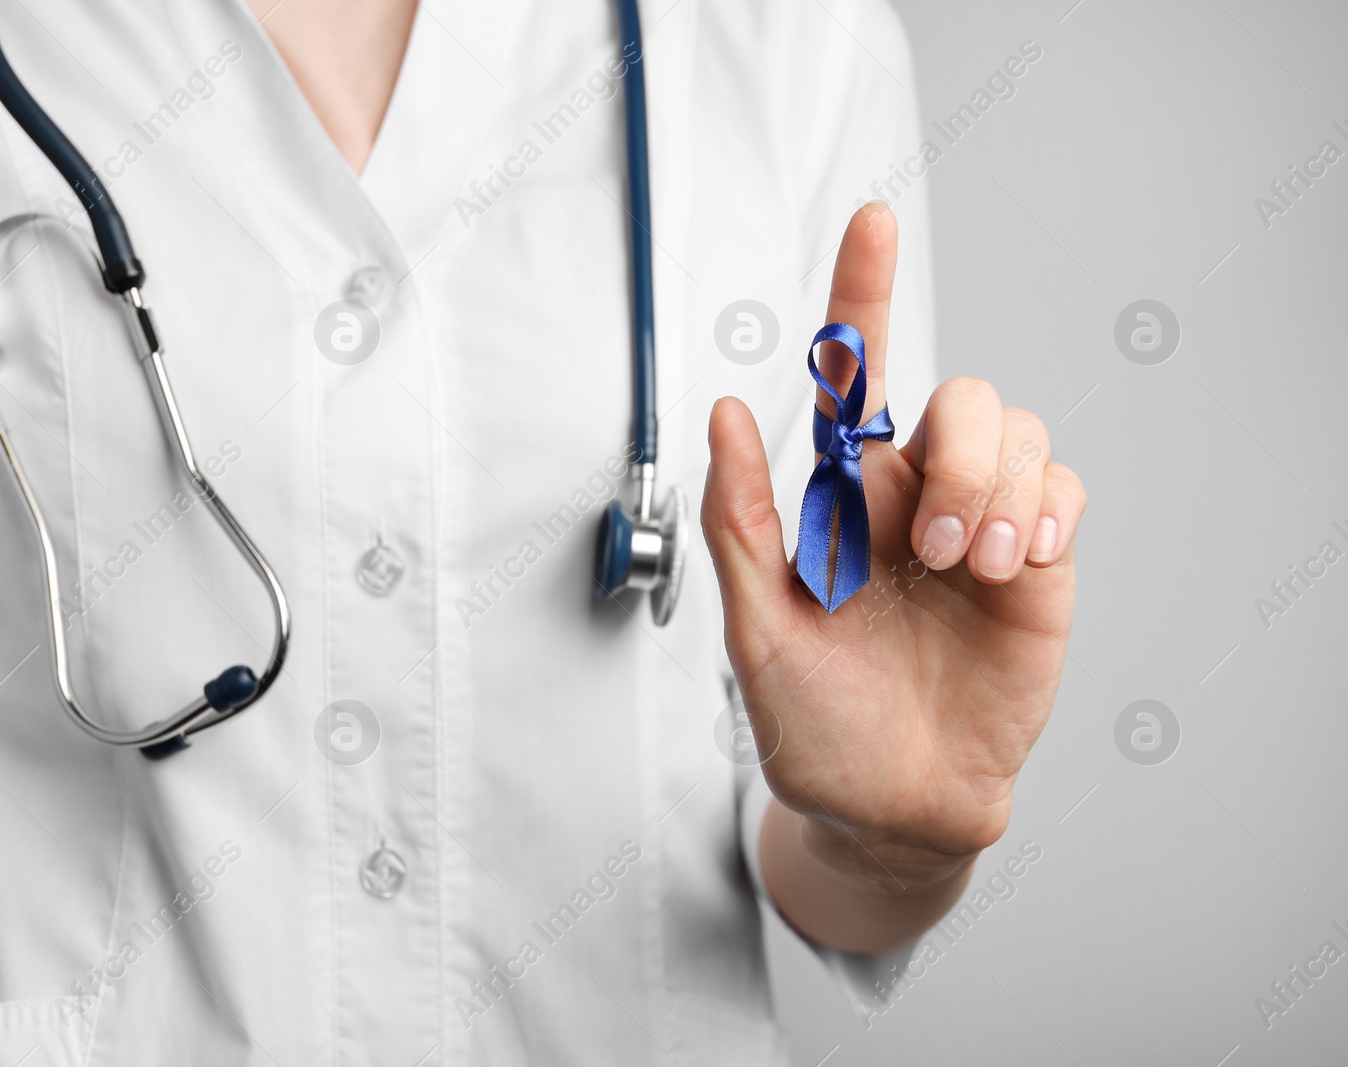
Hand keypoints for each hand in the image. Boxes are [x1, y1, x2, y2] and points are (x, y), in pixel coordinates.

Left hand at [701, 203, 1085, 912]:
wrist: (890, 807)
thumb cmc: (815, 720)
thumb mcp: (759, 627)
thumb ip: (743, 520)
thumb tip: (724, 411)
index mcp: (838, 498)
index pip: (853, 378)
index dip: (862, 293)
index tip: (871, 222)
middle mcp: (913, 496)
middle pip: (961, 396)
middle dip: (960, 453)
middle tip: (933, 544)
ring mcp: (981, 525)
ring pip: (1018, 431)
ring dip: (1000, 488)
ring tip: (974, 566)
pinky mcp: (1039, 563)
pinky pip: (1065, 487)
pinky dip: (1046, 511)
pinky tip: (1016, 566)